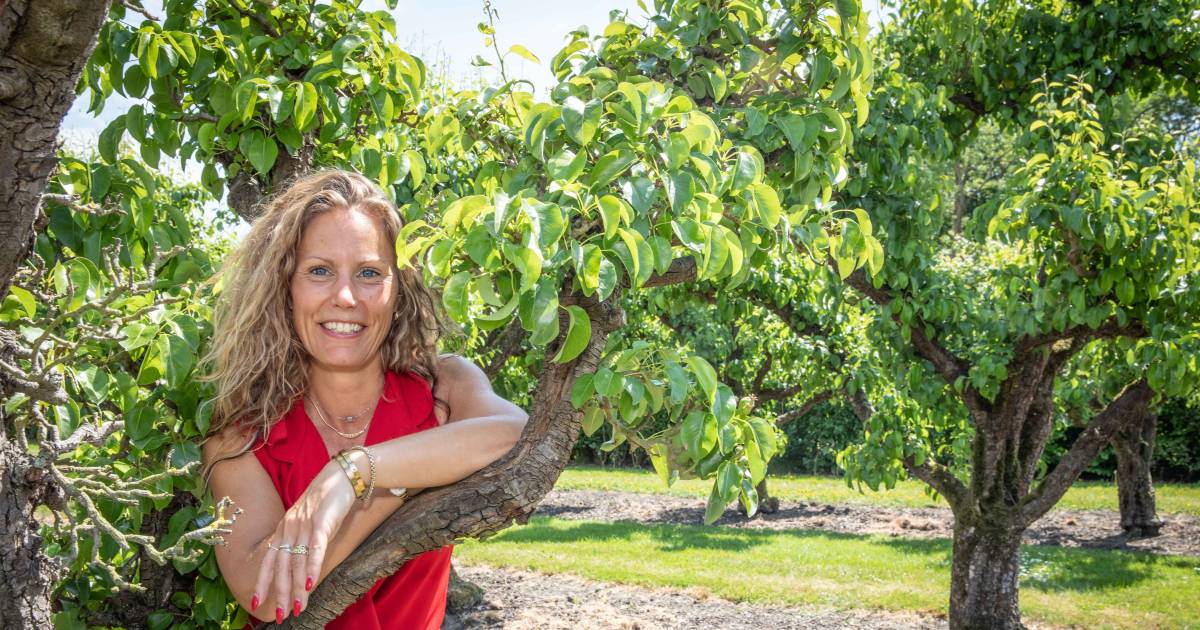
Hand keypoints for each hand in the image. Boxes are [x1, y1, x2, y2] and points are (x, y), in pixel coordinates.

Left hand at [253, 458, 356, 622]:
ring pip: (297, 561)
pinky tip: (309, 583)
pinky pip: (315, 548)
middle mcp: (289, 527)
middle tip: (281, 616)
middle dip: (280, 593)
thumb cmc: (327, 502)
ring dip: (296, 587)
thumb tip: (300, 568)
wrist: (342, 475)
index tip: (255, 604)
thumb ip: (301, 543)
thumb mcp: (309, 523)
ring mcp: (304, 524)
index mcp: (283, 529)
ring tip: (298, 608)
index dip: (262, 583)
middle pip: (281, 566)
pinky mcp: (322, 521)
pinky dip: (311, 566)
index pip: (268, 560)